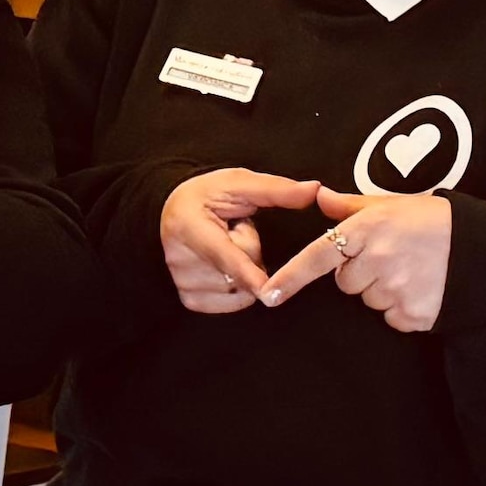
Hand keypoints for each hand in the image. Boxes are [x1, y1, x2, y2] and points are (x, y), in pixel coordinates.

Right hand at [159, 167, 317, 312]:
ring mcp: (181, 282)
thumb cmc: (208, 195)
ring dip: (242, 271)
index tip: (264, 289)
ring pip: (239, 289)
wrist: (173, 210)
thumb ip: (277, 189)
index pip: (224, 254)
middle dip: (248, 252)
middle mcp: (178, 258)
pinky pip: (232, 302)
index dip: (246, 272)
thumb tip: (313, 190)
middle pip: (239, 271)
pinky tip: (222, 267)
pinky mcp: (189, 299)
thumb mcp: (239, 183)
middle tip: (232, 231)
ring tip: (225, 246)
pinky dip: (237, 288)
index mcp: (188, 225)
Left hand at [263, 187, 453, 332]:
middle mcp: (377, 261)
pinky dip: (403, 308)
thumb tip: (318, 198)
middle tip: (393, 256)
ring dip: (383, 290)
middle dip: (362, 272)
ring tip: (412, 270)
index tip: (268, 295)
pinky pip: (392, 318)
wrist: (480, 248)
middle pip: (346, 282)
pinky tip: (422, 288)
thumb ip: (350, 206)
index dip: (291, 277)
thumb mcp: (391, 205)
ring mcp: (395, 291)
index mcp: (367, 230)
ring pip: (369, 300)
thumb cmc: (433, 221)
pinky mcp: (412, 315)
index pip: (318, 257)